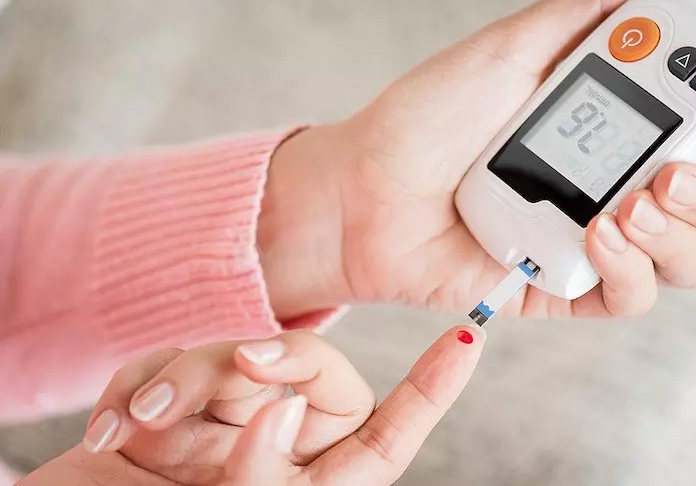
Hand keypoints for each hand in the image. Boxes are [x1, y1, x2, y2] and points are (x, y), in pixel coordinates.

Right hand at [20, 325, 483, 485]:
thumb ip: (264, 477)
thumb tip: (283, 408)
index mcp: (315, 481)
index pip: (388, 431)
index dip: (431, 387)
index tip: (469, 339)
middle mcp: (277, 442)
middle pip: (307, 368)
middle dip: (275, 358)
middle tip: (242, 364)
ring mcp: (222, 419)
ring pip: (233, 355)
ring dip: (185, 378)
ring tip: (143, 425)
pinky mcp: (169, 404)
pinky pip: (166, 366)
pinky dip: (134, 389)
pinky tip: (111, 431)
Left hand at [259, 0, 695, 317]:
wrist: (360, 191)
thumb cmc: (422, 120)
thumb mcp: (507, 51)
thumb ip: (583, 14)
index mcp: (607, 129)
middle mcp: (607, 185)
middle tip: (671, 168)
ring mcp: (586, 241)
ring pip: (685, 258)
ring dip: (679, 233)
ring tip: (629, 205)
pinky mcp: (559, 287)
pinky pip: (628, 297)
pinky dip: (631, 271)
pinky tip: (598, 237)